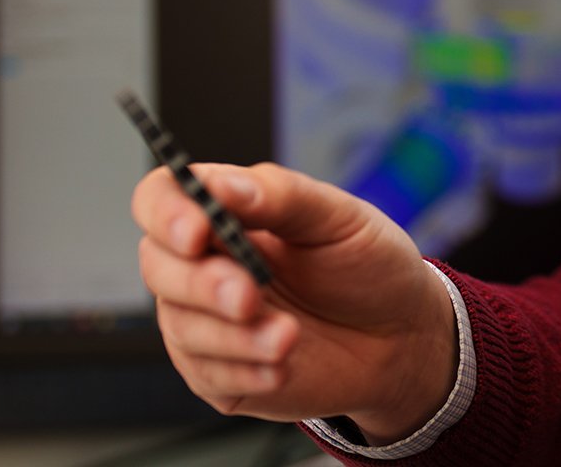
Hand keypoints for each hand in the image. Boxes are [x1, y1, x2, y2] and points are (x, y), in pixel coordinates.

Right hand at [131, 162, 456, 437]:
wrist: (402, 335)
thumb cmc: (367, 266)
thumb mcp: (338, 218)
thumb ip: (280, 195)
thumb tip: (223, 185)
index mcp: (225, 214)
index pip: (161, 200)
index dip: (167, 213)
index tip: (198, 230)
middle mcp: (205, 264)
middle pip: (158, 266)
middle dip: (201, 284)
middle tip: (249, 295)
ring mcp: (207, 321)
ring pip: (181, 326)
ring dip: (235, 336)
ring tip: (289, 337)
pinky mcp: (220, 374)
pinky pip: (208, 375)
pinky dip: (247, 371)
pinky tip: (284, 366)